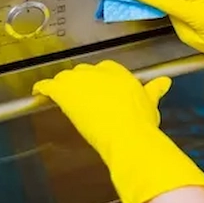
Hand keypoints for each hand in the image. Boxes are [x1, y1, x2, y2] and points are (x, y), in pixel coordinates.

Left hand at [33, 60, 203, 202]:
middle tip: (81, 94)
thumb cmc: (141, 121)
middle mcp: (99, 72)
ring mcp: (81, 81)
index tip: (99, 88)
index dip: (100, 78)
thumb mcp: (151, 103)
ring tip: (61, 94)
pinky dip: (43, 88)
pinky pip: (49, 86)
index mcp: (120, 73)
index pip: (106, 68)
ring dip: (64, 84)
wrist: (127, 134)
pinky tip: (39, 92)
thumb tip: (165, 81)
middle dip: (82, 81)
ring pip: (67, 77)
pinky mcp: (66, 93)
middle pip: (84, 71)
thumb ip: (154, 90)